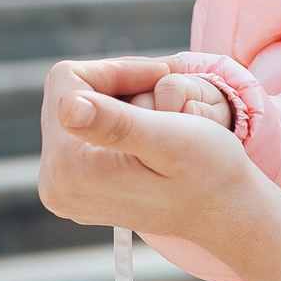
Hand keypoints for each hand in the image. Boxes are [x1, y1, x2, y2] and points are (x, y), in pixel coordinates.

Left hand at [38, 56, 262, 243]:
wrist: (224, 212)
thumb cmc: (208, 174)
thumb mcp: (170, 139)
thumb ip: (116, 121)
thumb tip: (67, 105)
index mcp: (70, 169)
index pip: (68, 82)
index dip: (116, 68)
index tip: (162, 73)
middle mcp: (56, 185)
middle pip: (68, 96)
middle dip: (117, 83)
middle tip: (166, 81)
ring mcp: (64, 191)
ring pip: (77, 112)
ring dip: (119, 99)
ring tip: (162, 110)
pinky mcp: (77, 191)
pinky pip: (83, 134)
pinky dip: (115, 120)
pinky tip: (149, 128)